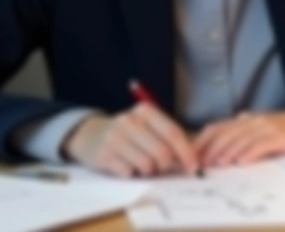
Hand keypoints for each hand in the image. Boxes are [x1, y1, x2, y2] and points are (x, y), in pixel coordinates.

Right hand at [61, 103, 197, 177]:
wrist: (91, 134)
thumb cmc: (129, 133)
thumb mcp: (148, 126)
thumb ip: (169, 138)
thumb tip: (193, 159)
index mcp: (145, 111)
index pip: (173, 133)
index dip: (186, 152)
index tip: (193, 166)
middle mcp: (130, 121)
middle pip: (162, 153)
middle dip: (166, 165)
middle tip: (162, 166)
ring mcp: (115, 137)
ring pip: (147, 165)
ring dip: (148, 170)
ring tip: (141, 162)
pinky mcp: (104, 155)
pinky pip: (130, 173)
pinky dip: (132, 173)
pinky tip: (126, 164)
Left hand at [194, 104, 284, 167]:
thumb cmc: (283, 130)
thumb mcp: (258, 130)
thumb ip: (241, 137)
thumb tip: (217, 153)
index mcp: (244, 120)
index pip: (217, 128)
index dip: (202, 141)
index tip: (191, 155)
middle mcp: (252, 121)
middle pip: (226, 133)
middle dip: (211, 149)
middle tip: (201, 163)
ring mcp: (266, 127)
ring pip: (242, 139)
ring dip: (228, 151)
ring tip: (217, 163)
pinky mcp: (280, 136)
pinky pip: (262, 144)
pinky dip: (250, 153)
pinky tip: (242, 161)